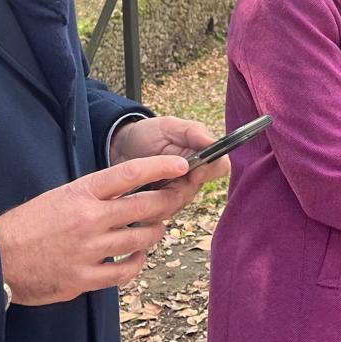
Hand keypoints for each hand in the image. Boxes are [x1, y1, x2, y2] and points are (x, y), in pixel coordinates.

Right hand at [0, 154, 188, 305]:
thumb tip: (128, 192)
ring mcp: (88, 250)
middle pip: (145, 207)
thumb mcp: (60, 197)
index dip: (160, 167)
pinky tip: (137, 256)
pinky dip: (137, 262)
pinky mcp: (84, 279)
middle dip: (168, 203)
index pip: (129, 173)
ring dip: (154, 233)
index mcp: (80, 193)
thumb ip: (93, 195)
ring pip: (141, 239)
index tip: (181, 164)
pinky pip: (126, 271)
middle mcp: (88, 219)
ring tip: (155, 229)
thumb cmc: (28, 225)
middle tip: (177, 200)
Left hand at [111, 116, 230, 212]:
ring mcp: (175, 195)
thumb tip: (213, 142)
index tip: (194, 170)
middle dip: (178, 187)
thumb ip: (193, 132)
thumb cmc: (148, 134)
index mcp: (200, 157)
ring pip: (176, 205)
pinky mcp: (158, 207)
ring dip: (159, 198)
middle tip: (158, 179)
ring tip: (143, 186)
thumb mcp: (169, 126)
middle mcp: (192, 179)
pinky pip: (159, 214)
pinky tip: (135, 198)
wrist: (120, 146)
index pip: (220, 168)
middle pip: (195, 191)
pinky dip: (148, 208)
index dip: (210, 171)